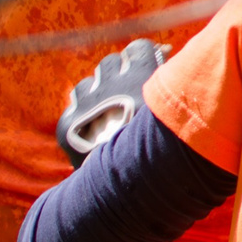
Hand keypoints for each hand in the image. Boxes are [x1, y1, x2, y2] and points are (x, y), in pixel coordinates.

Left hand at [57, 39, 169, 165]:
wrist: (128, 193)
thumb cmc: (165, 152)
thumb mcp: (174, 111)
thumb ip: (169, 81)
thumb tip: (165, 54)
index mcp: (140, 77)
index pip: (139, 49)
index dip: (144, 56)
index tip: (148, 63)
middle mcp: (110, 84)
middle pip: (110, 62)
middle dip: (119, 72)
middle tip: (128, 91)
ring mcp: (85, 104)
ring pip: (87, 83)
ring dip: (97, 90)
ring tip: (107, 110)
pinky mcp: (67, 124)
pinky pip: (73, 104)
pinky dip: (82, 110)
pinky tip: (92, 123)